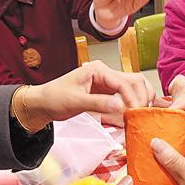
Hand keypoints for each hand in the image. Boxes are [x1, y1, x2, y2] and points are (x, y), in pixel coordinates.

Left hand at [18, 60, 154, 129]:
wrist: (43, 103)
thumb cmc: (54, 98)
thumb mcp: (75, 102)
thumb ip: (98, 103)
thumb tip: (119, 105)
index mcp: (97, 70)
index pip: (123, 82)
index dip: (132, 97)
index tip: (136, 112)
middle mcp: (105, 73)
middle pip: (134, 81)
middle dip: (141, 97)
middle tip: (141, 115)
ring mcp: (108, 82)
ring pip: (133, 87)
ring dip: (140, 99)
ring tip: (141, 115)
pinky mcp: (107, 92)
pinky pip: (126, 95)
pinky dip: (134, 103)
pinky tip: (138, 112)